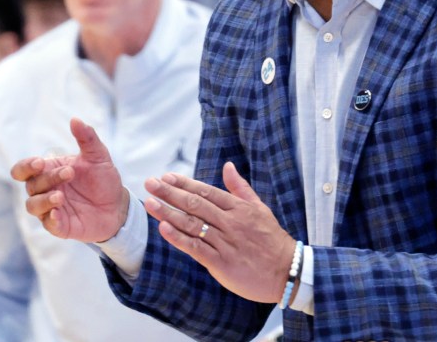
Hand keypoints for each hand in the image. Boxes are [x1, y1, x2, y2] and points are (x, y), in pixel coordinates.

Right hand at [11, 118, 128, 242]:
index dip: (26, 166)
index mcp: (48, 171)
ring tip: (60, 196)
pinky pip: (49, 225)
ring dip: (44, 200)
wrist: (119, 205)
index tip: (40, 163)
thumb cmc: (103, 179)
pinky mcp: (60, 227)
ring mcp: (51, 209)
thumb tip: (75, 119)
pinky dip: (51, 220)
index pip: (23, 169)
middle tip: (70, 173)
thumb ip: (87, 138)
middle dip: (48, 178)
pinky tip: (59, 213)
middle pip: (31, 185)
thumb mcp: (99, 156)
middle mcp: (45, 190)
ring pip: (33, 206)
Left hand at [143, 162, 296, 303]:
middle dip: (170, 193)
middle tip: (150, 183)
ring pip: (192, 224)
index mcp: (238, 208)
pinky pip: (196, 248)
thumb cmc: (271, 239)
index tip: (166, 176)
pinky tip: (163, 228)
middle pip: (195, 204)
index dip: (185, 183)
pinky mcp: (221, 262)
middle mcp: (230, 222)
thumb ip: (240, 187)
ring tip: (149, 202)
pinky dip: (179, 238)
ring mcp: (225, 242)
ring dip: (168, 212)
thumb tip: (227, 166)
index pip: (206, 191)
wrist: (287, 271)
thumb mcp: (259, 208)